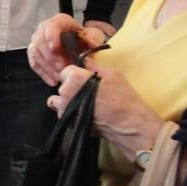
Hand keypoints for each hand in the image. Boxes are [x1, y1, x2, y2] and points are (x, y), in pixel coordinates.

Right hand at [27, 14, 108, 85]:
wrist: (80, 45)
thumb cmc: (83, 38)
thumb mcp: (93, 35)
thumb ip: (93, 38)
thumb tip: (91, 43)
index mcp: (60, 21)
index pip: (51, 26)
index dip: (51, 36)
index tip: (54, 48)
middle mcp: (46, 29)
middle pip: (40, 40)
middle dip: (51, 57)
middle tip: (61, 67)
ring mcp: (38, 40)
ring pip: (35, 52)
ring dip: (47, 66)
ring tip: (59, 75)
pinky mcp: (35, 53)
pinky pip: (34, 63)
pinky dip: (43, 73)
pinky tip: (53, 80)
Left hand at [49, 61, 164, 161]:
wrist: (129, 124)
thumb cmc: (123, 98)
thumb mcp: (112, 75)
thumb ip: (94, 67)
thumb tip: (86, 62)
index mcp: (75, 78)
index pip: (65, 71)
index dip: (75, 74)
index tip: (82, 79)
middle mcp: (66, 92)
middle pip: (62, 86)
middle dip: (71, 87)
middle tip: (85, 92)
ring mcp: (65, 109)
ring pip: (57, 101)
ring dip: (66, 100)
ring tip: (82, 103)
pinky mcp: (68, 122)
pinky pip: (62, 114)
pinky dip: (69, 113)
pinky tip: (83, 113)